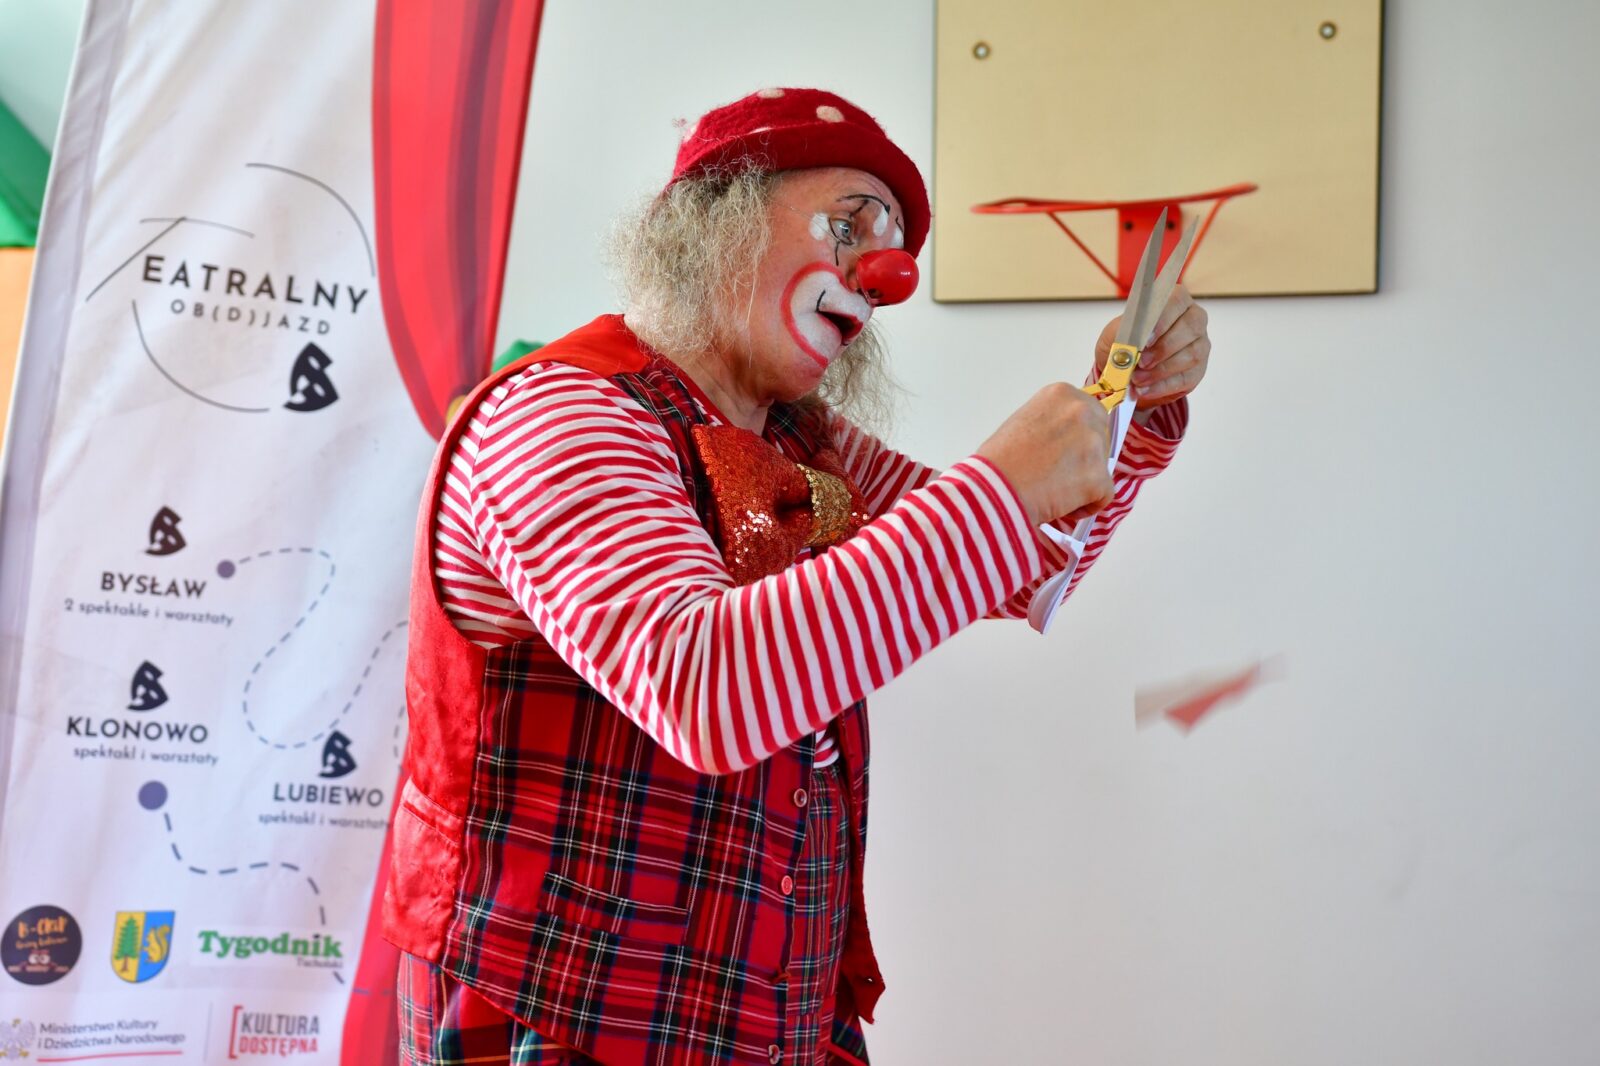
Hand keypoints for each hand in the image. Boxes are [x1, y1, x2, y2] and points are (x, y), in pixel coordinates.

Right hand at [976, 383, 1113, 526]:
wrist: (992, 489)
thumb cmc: (997, 462)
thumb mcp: (1023, 422)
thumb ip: (1052, 423)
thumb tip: (1067, 442)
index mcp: (1061, 394)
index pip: (1089, 412)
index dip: (1078, 436)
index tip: (1064, 451)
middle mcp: (1081, 411)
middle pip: (1102, 436)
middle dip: (1087, 456)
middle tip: (1061, 474)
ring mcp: (1093, 443)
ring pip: (1101, 467)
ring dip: (1083, 482)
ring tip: (1052, 490)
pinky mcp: (1098, 476)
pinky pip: (1104, 494)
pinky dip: (1087, 505)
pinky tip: (1061, 505)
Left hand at [1094, 284, 1210, 408]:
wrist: (1124, 370)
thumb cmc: (1124, 344)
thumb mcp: (1115, 333)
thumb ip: (1123, 332)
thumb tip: (1132, 342)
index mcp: (1175, 301)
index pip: (1176, 301)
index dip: (1162, 319)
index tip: (1145, 338)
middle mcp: (1194, 319)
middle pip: (1190, 327)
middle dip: (1163, 348)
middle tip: (1140, 362)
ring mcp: (1200, 345)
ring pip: (1190, 355)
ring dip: (1160, 370)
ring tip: (1137, 379)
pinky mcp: (1197, 370)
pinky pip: (1185, 378)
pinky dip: (1162, 386)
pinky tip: (1144, 390)